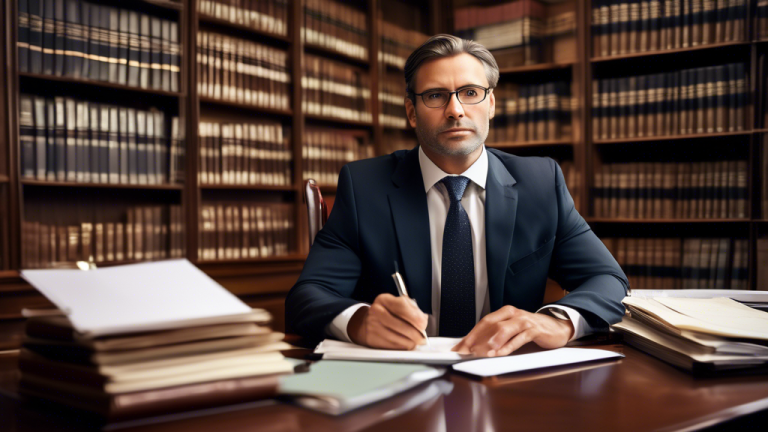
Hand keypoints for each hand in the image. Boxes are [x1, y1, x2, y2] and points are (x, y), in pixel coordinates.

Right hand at [347, 293, 427, 349]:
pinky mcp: (372, 339)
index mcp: (384, 299)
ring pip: (398, 339)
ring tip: (414, 341)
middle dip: (416, 333)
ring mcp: (372, 326)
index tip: (423, 323)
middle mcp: (376, 311)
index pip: (401, 306)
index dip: (415, 316)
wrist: (366, 323)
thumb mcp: (398, 305)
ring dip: (411, 342)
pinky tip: (405, 343)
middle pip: (401, 325)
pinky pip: (393, 347)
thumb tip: (423, 320)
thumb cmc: (387, 313)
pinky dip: (402, 347)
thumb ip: (413, 309)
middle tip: (422, 337)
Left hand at [451, 306, 573, 356]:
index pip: (484, 322)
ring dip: (490, 341)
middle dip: (476, 338)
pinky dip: (508, 346)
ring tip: (480, 352)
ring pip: (503, 329)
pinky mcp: (534, 330)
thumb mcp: (512, 329)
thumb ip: (497, 334)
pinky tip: (499, 353)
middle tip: (466, 350)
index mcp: (505, 312)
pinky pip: (519, 338)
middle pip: (490, 325)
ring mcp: (524, 321)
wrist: (556, 327)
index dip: (471, 334)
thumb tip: (476, 346)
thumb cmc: (531, 329)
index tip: (460, 347)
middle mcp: (513, 314)